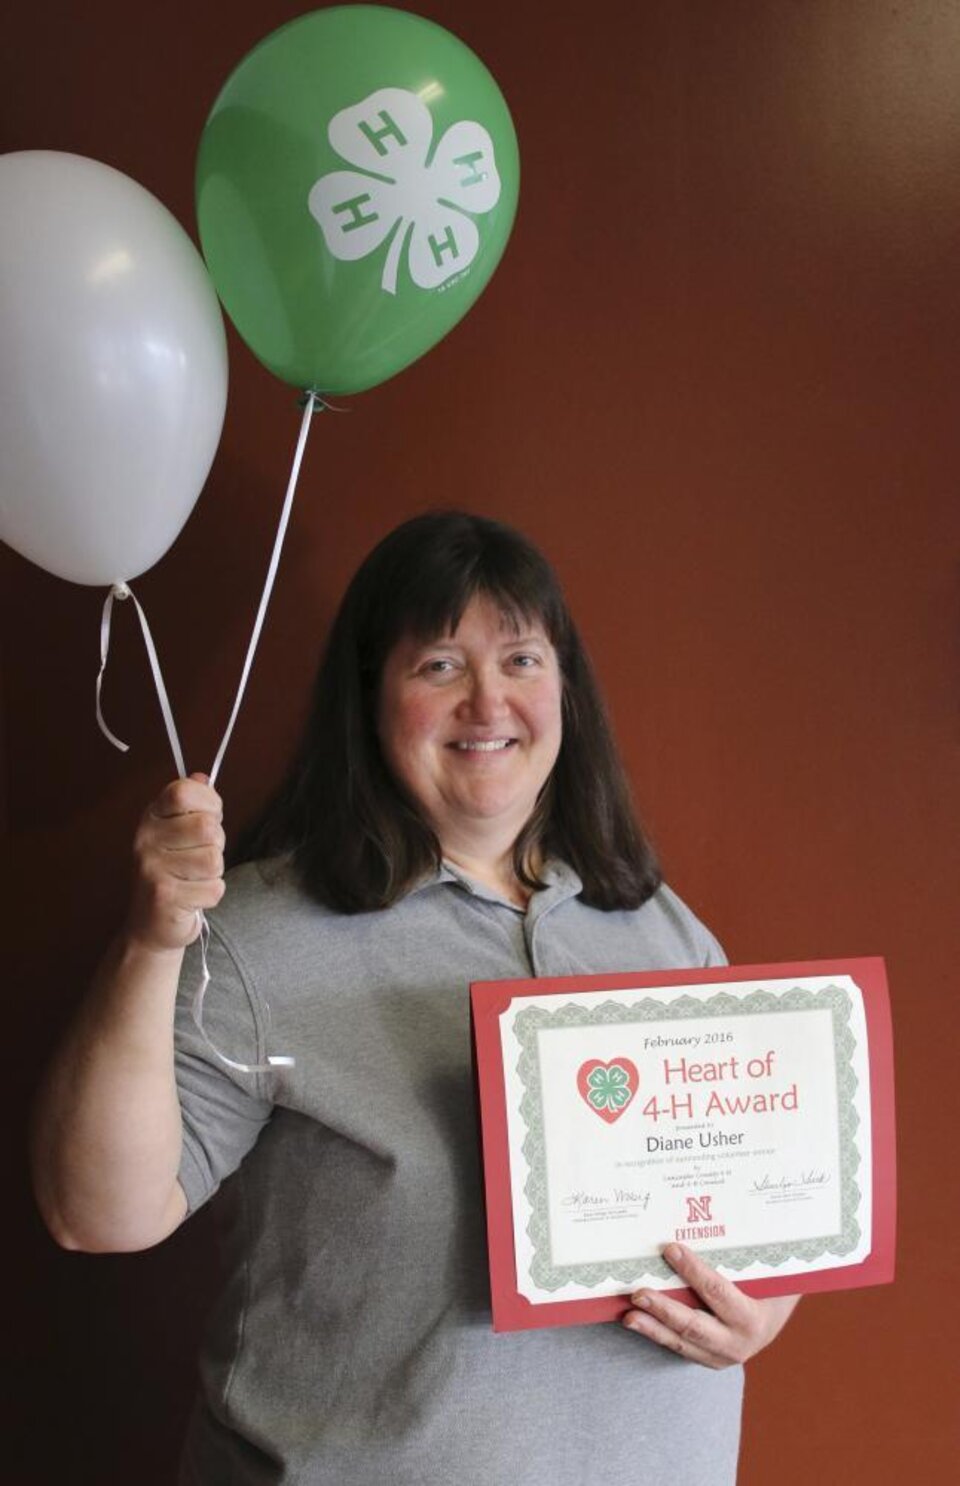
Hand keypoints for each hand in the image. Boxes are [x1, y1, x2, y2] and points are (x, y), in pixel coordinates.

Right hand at [126, 773, 225, 952]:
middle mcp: (146, 839)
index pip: (184, 792)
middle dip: (216, 844)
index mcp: (152, 817)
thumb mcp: (179, 832)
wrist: (150, 926)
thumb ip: (193, 805)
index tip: (209, 816)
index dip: (208, 802)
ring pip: (214, 859)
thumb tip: (202, 777)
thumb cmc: (174, 872)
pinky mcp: (165, 897)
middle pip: (207, 827)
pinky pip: (214, 888)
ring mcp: (153, 868)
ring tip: (194, 878)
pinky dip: (211, 895)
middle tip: (199, 857)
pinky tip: (192, 898)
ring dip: (214, 872)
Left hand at [622, 1243, 799, 1368]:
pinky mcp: (708, 1359)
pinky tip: (638, 1321)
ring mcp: (722, 1356)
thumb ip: (743, 1252)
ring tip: (628, 1315)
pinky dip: (657, 1333)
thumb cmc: (770, 1286)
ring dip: (651, 1327)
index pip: (718, 1292)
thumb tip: (713, 1210)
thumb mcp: (765, 1272)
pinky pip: (679, 1347)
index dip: (694, 1271)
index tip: (671, 1249)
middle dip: (664, 1309)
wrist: (776, 1320)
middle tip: (639, 1293)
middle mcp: (738, 1343)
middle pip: (694, 1325)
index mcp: (754, 1318)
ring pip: (681, 1341)